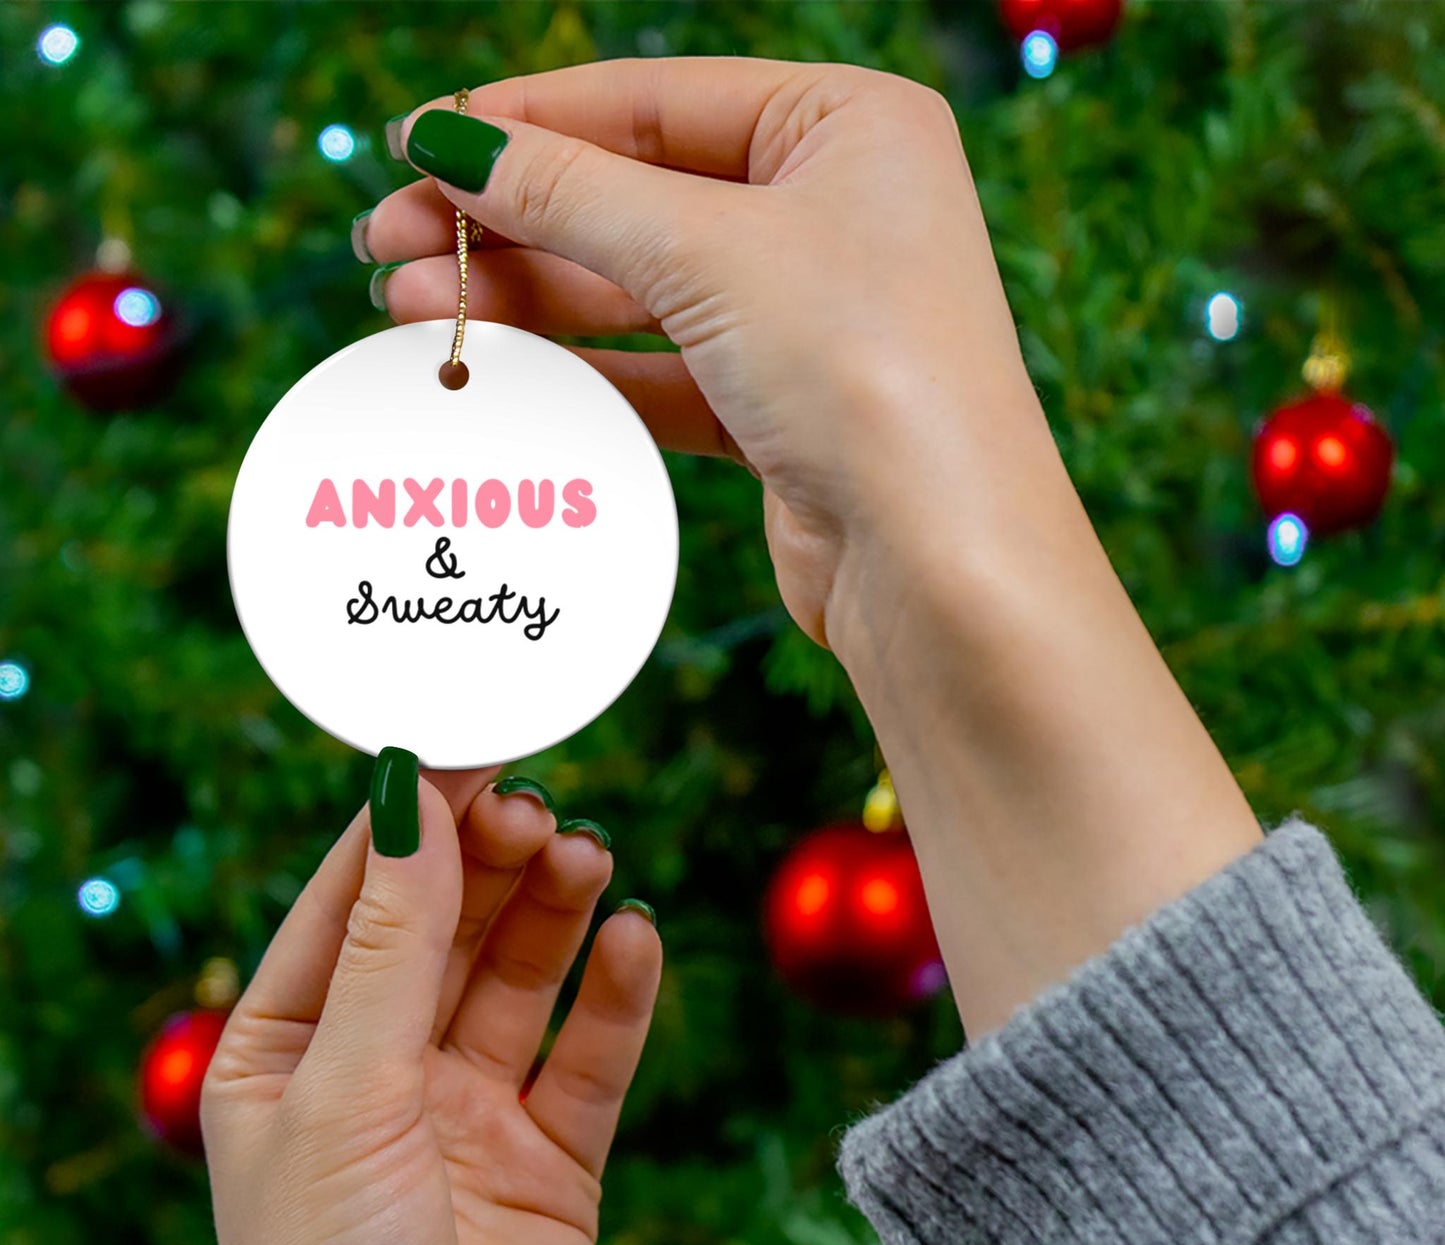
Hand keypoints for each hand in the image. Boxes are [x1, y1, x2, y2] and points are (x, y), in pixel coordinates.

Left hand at [202, 766, 660, 1244]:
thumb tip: (412, 796)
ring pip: (521, 976)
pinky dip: (617, 994)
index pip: (354, 898)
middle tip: (537, 807)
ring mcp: (469, 1112)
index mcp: (290, 1050)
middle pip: (447, 925)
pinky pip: (591, 1055)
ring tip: (588, 856)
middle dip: (489, 860)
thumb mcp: (347, 1094)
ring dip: (554, 911)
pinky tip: (635, 940)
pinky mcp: (552, 1159)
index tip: (472, 738)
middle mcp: (380, 1071)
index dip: (411, 816)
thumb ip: (392, 944)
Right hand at [361, 57, 1040, 656]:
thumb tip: (452, 142)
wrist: (940, 562)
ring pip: (639, 290)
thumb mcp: (707, 251)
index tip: (416, 142)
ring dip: (525, 299)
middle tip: (385, 241)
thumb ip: (571, 193)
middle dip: (508, 220)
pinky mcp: (782, 409)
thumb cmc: (864, 371)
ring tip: (408, 308)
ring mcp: (809, 315)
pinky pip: (660, 370)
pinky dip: (579, 370)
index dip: (526, 121)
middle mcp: (835, 211)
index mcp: (848, 126)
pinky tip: (492, 368)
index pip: (654, 101)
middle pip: (636, 196)